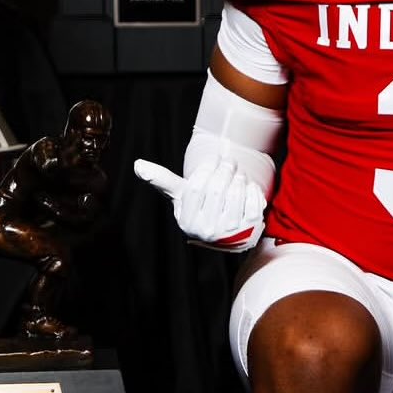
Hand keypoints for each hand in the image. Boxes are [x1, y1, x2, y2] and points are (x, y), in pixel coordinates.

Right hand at [134, 155, 266, 250]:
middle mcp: (208, 232)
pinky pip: (254, 200)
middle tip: (228, 160)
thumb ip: (162, 180)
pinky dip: (252, 188)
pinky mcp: (252, 230)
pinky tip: (247, 187)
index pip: (196, 187)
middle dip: (224, 168)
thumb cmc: (202, 208)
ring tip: (236, 173)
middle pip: (216, 188)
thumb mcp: (182, 196)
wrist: (228, 233)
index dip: (207, 168)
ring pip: (236, 192)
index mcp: (188, 223)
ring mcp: (231, 233)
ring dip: (238, 177)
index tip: (213, 158)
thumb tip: (138, 164)